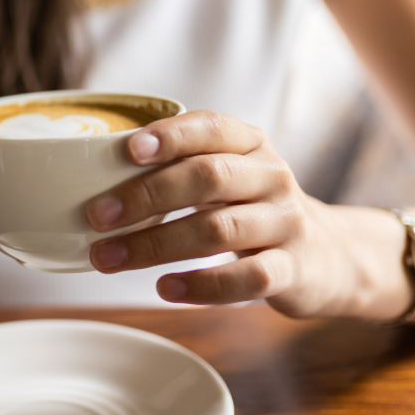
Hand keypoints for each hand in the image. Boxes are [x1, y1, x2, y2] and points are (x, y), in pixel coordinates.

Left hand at [85, 110, 362, 317]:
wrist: (327, 257)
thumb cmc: (251, 209)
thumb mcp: (226, 176)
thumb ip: (177, 168)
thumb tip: (88, 176)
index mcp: (250, 143)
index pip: (211, 127)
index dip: (169, 137)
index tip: (126, 150)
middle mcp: (271, 176)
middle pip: (207, 177)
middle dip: (146, 195)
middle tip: (96, 216)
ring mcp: (285, 222)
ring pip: (218, 229)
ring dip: (156, 244)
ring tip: (109, 258)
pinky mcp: (292, 269)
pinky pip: (247, 278)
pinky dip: (201, 285)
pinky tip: (165, 287)